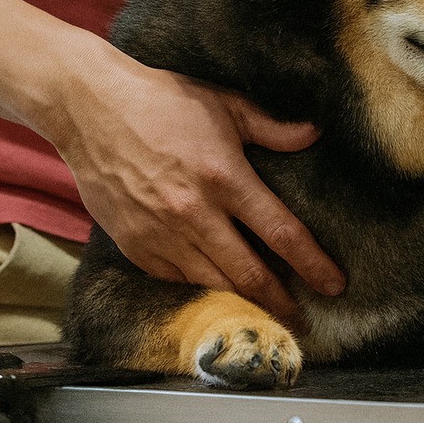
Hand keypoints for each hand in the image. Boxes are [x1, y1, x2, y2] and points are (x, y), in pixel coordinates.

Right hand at [49, 44, 344, 325]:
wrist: (89, 107)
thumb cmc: (161, 101)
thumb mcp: (225, 104)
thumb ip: (272, 127)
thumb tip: (314, 135)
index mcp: (226, 178)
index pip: (281, 233)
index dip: (312, 264)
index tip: (334, 284)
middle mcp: (195, 214)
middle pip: (249, 274)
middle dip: (282, 303)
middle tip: (304, 321)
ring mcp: (161, 234)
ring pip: (213, 285)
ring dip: (244, 306)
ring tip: (269, 318)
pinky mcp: (134, 246)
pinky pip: (176, 281)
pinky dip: (202, 292)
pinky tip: (221, 298)